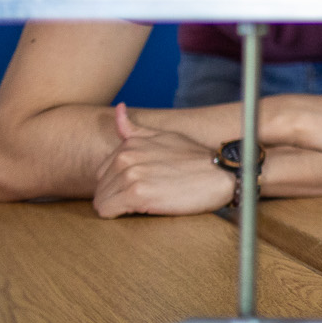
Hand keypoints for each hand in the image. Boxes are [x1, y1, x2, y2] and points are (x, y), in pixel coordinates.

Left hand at [93, 105, 237, 217]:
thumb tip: (118, 108)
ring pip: (102, 201)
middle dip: (117, 195)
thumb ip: (135, 128)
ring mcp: (130, 174)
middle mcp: (126, 156)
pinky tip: (141, 209)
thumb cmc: (195, 160)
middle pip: (101, 188)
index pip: (102, 173)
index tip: (143, 185)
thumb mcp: (164, 136)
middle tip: (147, 195)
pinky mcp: (136, 194)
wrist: (220, 175)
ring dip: (120, 206)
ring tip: (147, 201)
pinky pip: (107, 211)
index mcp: (130, 144)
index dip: (120, 184)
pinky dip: (119, 215)